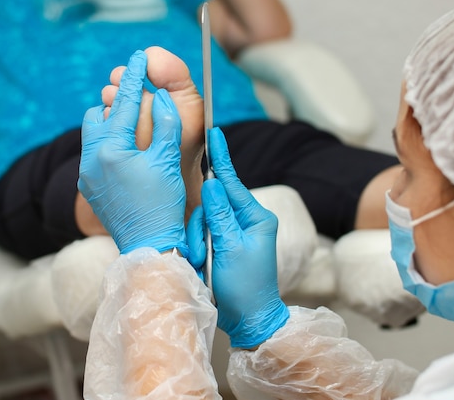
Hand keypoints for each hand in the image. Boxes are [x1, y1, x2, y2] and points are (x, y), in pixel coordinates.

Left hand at [78, 50, 187, 255]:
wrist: (150, 244)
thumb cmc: (162, 204)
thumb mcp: (167, 160)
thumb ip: (165, 124)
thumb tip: (161, 96)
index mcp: (110, 149)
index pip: (123, 103)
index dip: (133, 77)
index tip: (138, 56)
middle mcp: (91, 160)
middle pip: (98, 114)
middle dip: (117, 101)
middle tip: (137, 94)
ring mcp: (87, 175)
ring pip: (92, 134)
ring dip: (109, 122)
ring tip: (131, 123)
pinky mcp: (90, 188)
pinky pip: (93, 153)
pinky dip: (107, 143)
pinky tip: (125, 150)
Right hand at [186, 127, 288, 348]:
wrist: (248, 320)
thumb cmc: (245, 287)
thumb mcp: (231, 249)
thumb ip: (220, 215)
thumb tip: (214, 184)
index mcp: (255, 218)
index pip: (233, 183)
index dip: (221, 159)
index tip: (216, 133)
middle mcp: (244, 221)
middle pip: (211, 204)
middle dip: (200, 226)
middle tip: (202, 251)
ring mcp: (232, 233)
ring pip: (202, 221)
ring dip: (198, 241)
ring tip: (202, 262)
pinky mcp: (220, 245)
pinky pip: (201, 235)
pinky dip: (197, 248)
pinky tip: (201, 263)